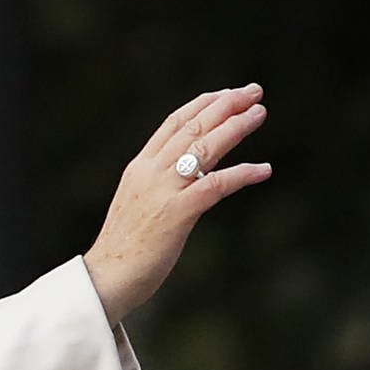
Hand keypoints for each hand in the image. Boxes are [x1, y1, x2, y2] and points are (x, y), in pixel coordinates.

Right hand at [84, 84, 271, 323]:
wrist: (106, 277)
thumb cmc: (123, 249)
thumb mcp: (138, 205)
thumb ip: (158, 186)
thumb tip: (186, 177)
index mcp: (139, 168)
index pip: (172, 124)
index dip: (201, 105)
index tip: (226, 94)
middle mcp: (150, 172)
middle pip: (192, 128)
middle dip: (225, 106)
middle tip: (253, 92)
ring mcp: (163, 191)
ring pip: (204, 148)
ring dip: (236, 128)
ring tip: (259, 113)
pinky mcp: (177, 214)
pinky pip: (216, 185)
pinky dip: (242, 173)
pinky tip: (263, 169)